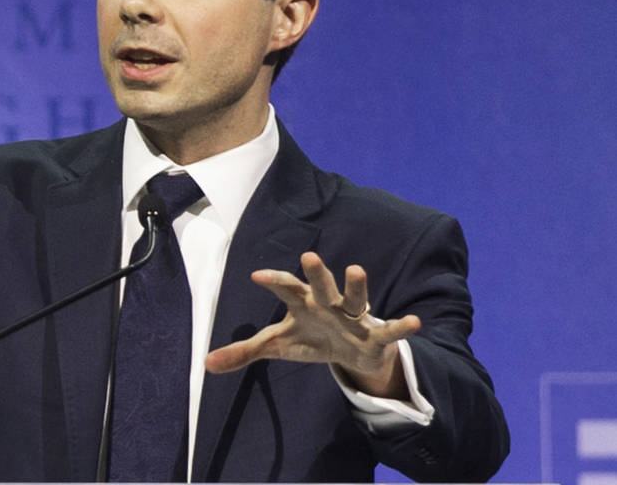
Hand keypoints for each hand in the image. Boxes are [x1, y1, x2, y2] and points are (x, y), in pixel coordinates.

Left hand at [204, 251, 419, 398]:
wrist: (350, 352)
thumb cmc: (310, 338)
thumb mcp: (276, 346)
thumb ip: (243, 351)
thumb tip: (206, 364)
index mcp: (303, 304)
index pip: (286, 290)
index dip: (273, 281)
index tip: (256, 275)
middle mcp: (328, 304)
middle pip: (320, 286)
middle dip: (316, 272)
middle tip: (309, 256)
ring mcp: (353, 318)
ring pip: (355, 299)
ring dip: (357, 286)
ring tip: (358, 268)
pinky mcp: (374, 335)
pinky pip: (388, 331)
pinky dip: (400, 327)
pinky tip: (414, 323)